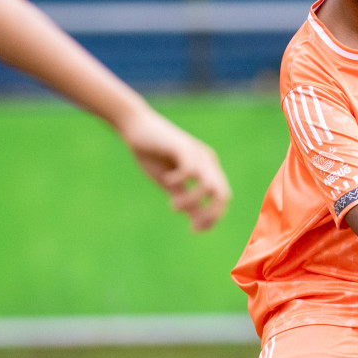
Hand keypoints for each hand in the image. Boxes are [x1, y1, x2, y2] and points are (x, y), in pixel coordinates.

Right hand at [114, 106, 231, 230]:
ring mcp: (197, 153)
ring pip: (208, 185)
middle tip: (192, 226)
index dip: (213, 217)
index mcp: (208, 169)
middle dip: (210, 214)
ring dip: (191, 201)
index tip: (196, 231)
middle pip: (222, 194)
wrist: (136, 127)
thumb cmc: (152, 154)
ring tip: (173, 206)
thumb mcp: (170, 183)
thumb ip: (185, 199)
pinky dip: (179, 181)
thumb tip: (198, 221)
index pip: (222, 198)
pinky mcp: (183, 146)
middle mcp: (207, 161)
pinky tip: (166, 180)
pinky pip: (190, 171)